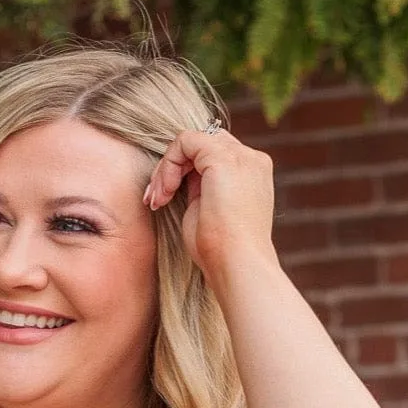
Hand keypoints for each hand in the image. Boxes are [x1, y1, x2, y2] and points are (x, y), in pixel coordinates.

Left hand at [143, 127, 276, 287]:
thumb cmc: (220, 253)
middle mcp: (251, 160)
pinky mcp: (223, 158)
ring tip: (157, 200)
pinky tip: (165, 193)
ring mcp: (241, 156)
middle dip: (171, 168)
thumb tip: (180, 177)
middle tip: (155, 200)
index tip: (162, 201)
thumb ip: (199, 189)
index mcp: (252, 175)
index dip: (182, 172)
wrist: (237, 266)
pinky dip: (168, 164)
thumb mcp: (207, 213)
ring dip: (166, 168)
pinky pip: (185, 141)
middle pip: (202, 143)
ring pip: (191, 141)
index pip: (212, 154)